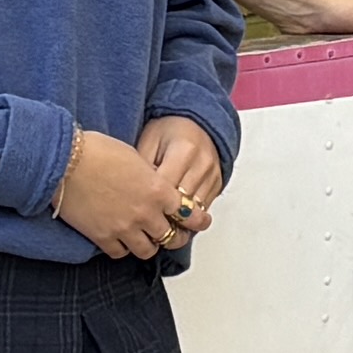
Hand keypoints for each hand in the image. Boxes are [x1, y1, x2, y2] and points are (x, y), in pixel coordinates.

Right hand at [55, 125, 199, 259]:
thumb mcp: (135, 157)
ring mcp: (124, 228)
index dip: (197, 220)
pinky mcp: (103, 237)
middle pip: (171, 237)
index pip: (188, 213)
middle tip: (174, 235)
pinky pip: (120, 253)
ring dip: (149, 245)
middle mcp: (146, 212)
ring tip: (146, 239)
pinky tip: (121, 240)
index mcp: (158, 189)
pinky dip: (123, 248)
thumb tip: (155, 186)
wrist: (64, 160)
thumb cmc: (96, 151)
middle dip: (175, 236)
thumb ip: (151, 178)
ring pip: (147, 250)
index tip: (200, 222)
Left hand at [138, 116, 226, 238]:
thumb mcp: (149, 141)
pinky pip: (203, 209)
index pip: (165, 186)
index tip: (135, 212)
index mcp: (184, 149)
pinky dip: (189, 218)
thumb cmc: (168, 132)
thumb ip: (142, 167)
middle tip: (144, 227)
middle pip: (182, 202)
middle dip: (163, 216)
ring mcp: (213, 175)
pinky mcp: (218, 185)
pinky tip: (173, 220)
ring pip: (195, 211)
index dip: (149, 201)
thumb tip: (135, 195)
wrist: (197, 123)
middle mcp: (202, 163)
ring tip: (158, 228)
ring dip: (177, 221)